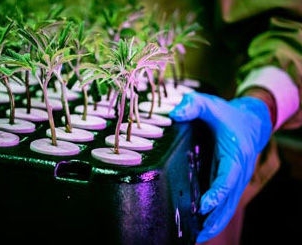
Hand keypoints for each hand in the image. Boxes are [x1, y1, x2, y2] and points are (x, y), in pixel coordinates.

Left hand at [169, 91, 271, 242]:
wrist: (251, 122)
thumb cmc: (228, 115)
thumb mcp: (211, 105)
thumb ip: (193, 105)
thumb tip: (175, 114)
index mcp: (235, 155)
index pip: (227, 178)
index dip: (216, 193)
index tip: (202, 206)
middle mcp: (239, 171)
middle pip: (229, 200)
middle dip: (214, 218)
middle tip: (197, 233)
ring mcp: (237, 179)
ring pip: (229, 206)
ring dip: (215, 222)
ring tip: (197, 236)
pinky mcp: (233, 183)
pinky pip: (227, 203)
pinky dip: (217, 216)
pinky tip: (202, 226)